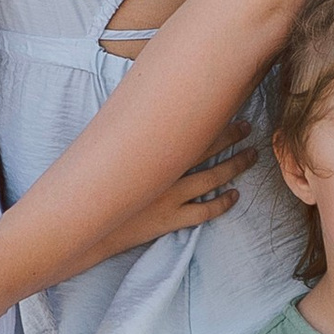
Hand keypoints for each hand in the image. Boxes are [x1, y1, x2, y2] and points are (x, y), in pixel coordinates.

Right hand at [78, 122, 257, 263]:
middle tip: (249, 128)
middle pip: (208, 152)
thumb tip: (141, 112)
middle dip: (231, 138)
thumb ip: (130, 136)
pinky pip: (203, 212)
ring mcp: (170, 198)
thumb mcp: (108, 152)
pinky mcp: (169, 220)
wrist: (82, 223)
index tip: (235, 111)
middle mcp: (167, 173)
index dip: (216, 122)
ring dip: (234, 168)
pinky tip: (235, 197)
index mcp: (154, 154)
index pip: (193, 132)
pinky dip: (222, 204)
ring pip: (212, 179)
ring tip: (251, 157)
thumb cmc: (92, 183)